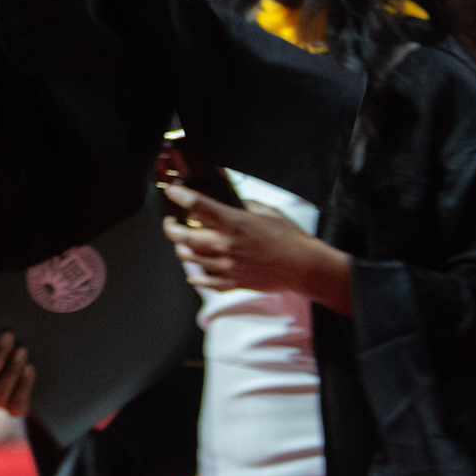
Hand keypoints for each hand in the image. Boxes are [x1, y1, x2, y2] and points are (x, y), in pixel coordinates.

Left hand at [161, 186, 351, 315]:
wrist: (304, 267)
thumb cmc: (289, 238)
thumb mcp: (267, 212)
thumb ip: (245, 206)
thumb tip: (232, 201)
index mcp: (235, 223)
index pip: (199, 206)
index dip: (181, 197)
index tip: (171, 192)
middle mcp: (226, 244)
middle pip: (184, 237)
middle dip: (171, 229)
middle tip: (171, 224)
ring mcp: (228, 265)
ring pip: (190, 259)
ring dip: (181, 250)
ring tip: (182, 245)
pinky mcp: (233, 282)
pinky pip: (206, 282)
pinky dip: (196, 277)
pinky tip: (194, 272)